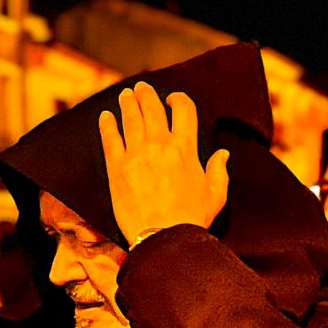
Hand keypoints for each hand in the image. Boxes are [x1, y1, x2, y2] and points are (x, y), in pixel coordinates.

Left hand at [99, 81, 229, 243]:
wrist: (163, 238)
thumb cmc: (192, 220)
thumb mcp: (216, 196)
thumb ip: (219, 171)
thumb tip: (222, 153)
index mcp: (186, 149)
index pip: (183, 110)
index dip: (178, 99)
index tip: (172, 98)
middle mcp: (160, 145)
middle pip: (152, 108)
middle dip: (147, 95)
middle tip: (141, 88)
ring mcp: (136, 155)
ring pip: (130, 118)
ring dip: (128, 103)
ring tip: (126, 95)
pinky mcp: (117, 168)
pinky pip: (110, 139)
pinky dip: (107, 125)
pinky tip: (105, 117)